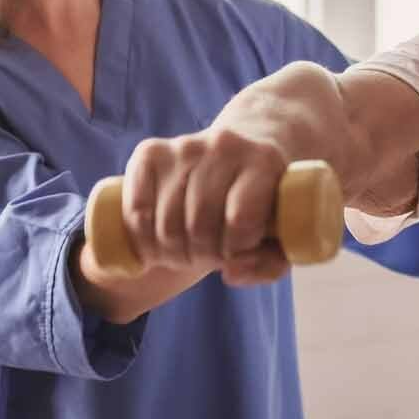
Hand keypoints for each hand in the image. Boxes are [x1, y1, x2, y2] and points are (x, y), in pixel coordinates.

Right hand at [117, 126, 291, 286]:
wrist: (243, 153)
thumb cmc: (263, 203)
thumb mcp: (282, 236)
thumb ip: (268, 264)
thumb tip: (230, 272)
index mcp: (264, 161)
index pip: (239, 219)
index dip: (234, 250)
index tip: (236, 253)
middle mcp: (224, 145)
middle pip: (199, 224)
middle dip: (200, 256)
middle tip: (205, 259)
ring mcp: (185, 146)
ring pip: (166, 222)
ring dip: (170, 253)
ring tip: (184, 254)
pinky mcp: (151, 151)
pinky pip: (136, 209)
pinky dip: (141, 237)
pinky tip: (156, 244)